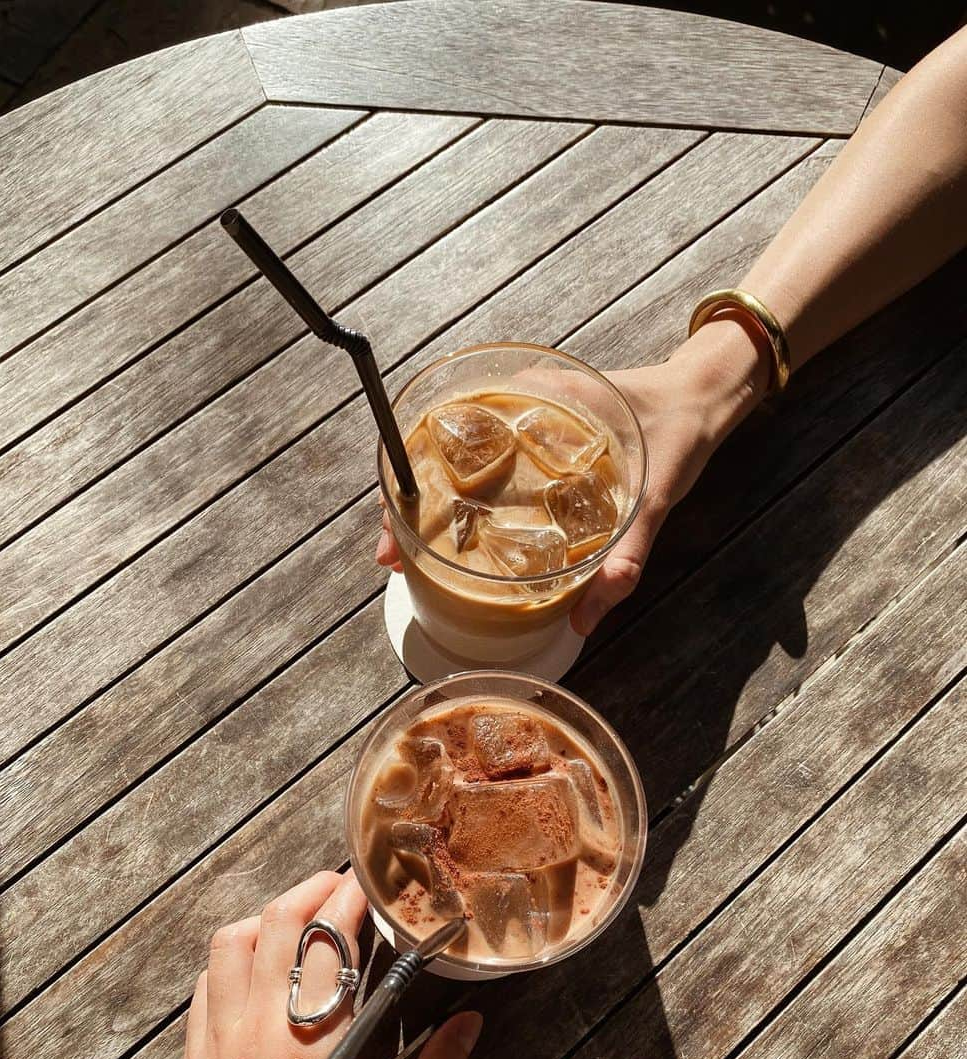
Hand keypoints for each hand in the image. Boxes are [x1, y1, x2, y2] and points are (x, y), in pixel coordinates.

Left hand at [83, 872, 481, 1058]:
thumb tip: (469, 1024)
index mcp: (310, 1048)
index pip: (327, 939)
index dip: (352, 899)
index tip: (378, 889)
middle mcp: (257, 1030)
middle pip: (275, 920)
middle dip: (313, 890)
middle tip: (346, 891)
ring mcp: (218, 1039)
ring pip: (231, 940)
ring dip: (271, 917)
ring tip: (308, 924)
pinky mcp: (195, 1055)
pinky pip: (207, 978)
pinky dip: (237, 954)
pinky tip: (266, 969)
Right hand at [375, 319, 768, 634]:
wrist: (705, 397)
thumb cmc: (678, 431)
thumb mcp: (655, 495)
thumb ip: (627, 555)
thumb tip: (585, 619)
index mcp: (534, 399)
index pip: (444, 434)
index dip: (409, 486)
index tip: (395, 531)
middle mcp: (519, 405)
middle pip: (437, 453)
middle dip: (410, 505)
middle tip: (395, 556)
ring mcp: (523, 422)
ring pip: (455, 462)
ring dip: (430, 504)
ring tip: (412, 553)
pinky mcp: (535, 441)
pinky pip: (484, 468)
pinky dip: (462, 500)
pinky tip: (457, 537)